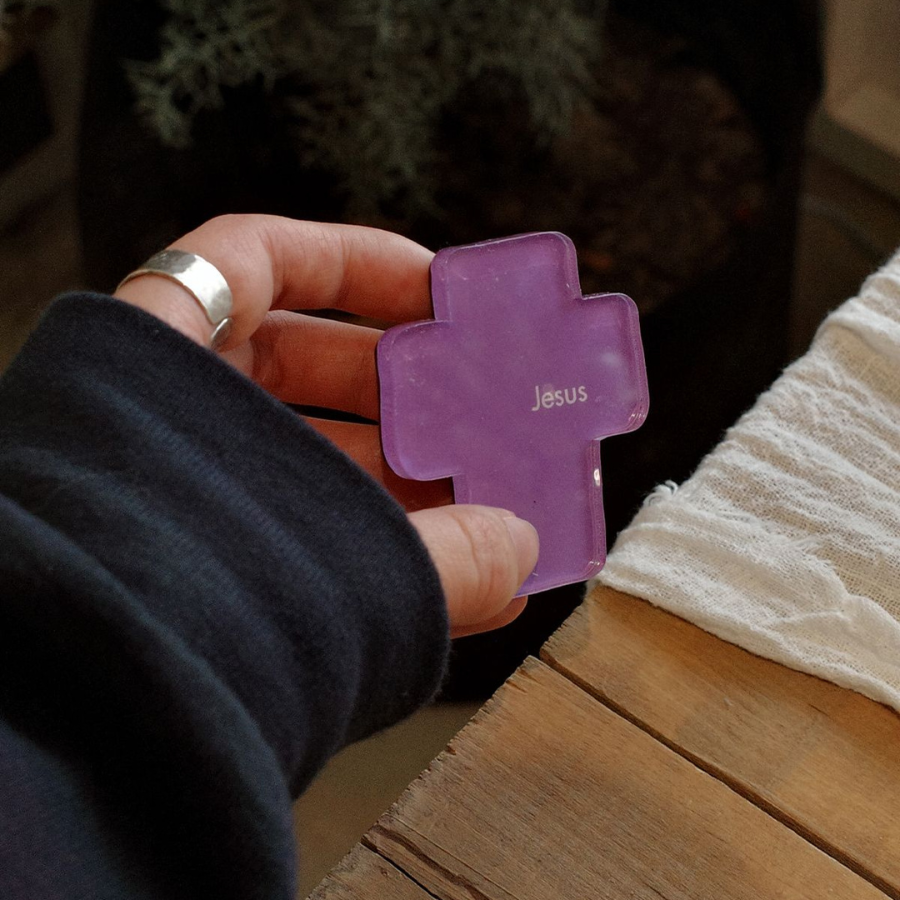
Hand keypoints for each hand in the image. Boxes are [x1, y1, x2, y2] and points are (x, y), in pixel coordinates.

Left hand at [114, 215, 537, 637]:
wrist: (63, 740)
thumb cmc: (152, 617)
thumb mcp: (311, 548)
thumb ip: (430, 549)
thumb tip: (515, 550)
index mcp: (152, 359)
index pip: (249, 257)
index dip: (354, 263)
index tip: (437, 295)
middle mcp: (157, 418)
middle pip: (296, 365)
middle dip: (400, 392)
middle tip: (472, 415)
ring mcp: (175, 496)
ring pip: (303, 461)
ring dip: (396, 484)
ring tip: (478, 511)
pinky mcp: (203, 570)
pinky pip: (303, 539)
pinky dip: (373, 555)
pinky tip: (450, 586)